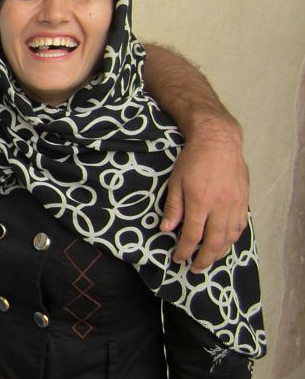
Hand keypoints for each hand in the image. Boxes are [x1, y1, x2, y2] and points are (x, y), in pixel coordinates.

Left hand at [161, 118, 248, 271]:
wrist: (218, 141)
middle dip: (203, 259)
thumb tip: (166, 229)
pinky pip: (240, 226)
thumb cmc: (193, 160)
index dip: (184, 250)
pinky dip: (233, 238)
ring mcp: (235, 204)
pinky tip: (225, 243)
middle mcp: (220, 207)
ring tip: (209, 260)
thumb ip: (173, 207)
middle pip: (214, 242)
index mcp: (200, 202)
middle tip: (195, 268)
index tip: (178, 258)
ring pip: (230, 237)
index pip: (192, 235)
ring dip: (219, 252)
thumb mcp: (175, 182)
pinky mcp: (244, 200)